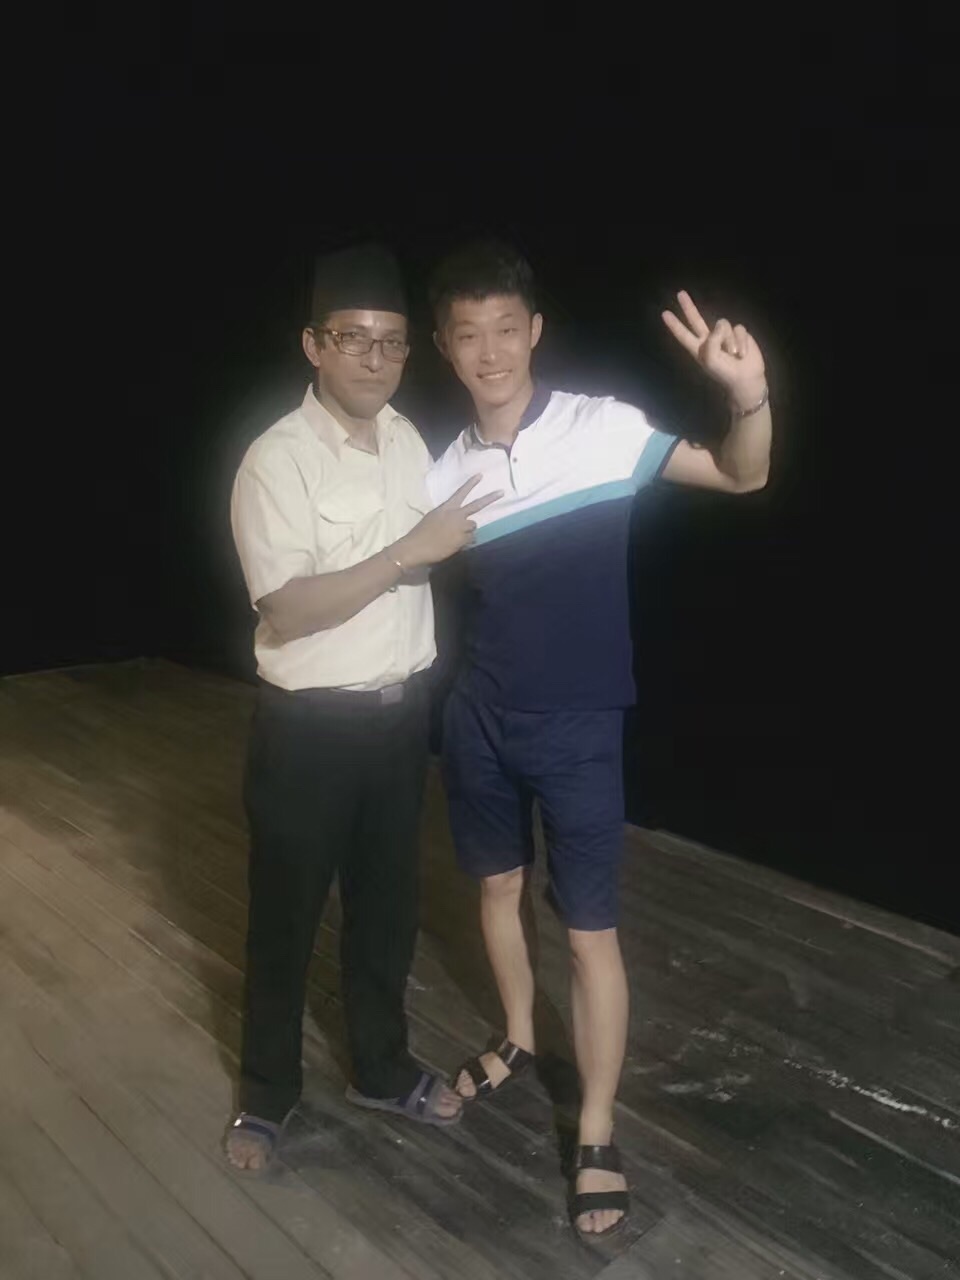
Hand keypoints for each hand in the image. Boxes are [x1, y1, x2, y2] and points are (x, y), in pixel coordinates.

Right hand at [393, 476, 502, 569]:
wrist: (416, 547)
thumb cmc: (420, 533)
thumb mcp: (432, 519)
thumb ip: (446, 518)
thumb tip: (455, 523)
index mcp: (446, 508)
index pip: (460, 493)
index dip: (471, 484)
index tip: (480, 475)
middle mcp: (455, 515)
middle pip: (477, 505)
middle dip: (490, 498)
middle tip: (502, 492)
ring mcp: (461, 527)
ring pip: (473, 527)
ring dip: (468, 532)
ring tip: (455, 538)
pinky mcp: (463, 539)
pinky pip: (470, 540)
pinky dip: (465, 543)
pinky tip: (454, 545)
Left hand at [662, 290, 766, 411]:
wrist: (745, 378)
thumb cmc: (724, 372)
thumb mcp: (711, 359)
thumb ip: (711, 340)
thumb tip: (720, 325)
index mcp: (699, 348)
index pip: (683, 335)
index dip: (674, 325)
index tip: (664, 314)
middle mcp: (709, 339)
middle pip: (696, 320)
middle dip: (688, 307)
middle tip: (680, 293)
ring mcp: (724, 335)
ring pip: (722, 325)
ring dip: (729, 341)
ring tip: (733, 355)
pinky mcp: (739, 333)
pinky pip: (738, 329)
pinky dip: (741, 341)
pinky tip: (742, 353)